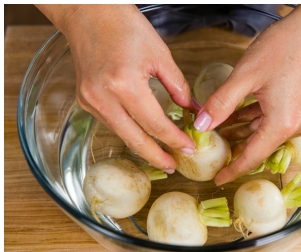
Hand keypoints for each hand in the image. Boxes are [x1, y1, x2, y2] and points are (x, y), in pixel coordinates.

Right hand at [37, 5, 193, 172]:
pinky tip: (142, 135)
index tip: (190, 147)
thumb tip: (194, 110)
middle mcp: (103, 97)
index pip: (155, 124)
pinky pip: (110, 122)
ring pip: (120, 132)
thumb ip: (178, 86)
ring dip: (142, 145)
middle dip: (156, 155)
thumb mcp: (160, 55)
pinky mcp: (84, 99)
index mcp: (125, 85)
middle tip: (174, 166)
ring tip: (162, 154)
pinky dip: (127, 130)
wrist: (88, 14)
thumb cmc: (125, 27)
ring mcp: (89, 100)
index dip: (174, 139)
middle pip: (134, 138)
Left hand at [196, 5, 300, 184]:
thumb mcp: (246, 75)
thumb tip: (200, 126)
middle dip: (235, 148)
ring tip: (218, 131)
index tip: (217, 180)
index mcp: (282, 124)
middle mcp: (297, 126)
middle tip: (210, 150)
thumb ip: (221, 103)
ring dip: (245, 132)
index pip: (252, 157)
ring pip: (268, 132)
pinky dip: (258, 120)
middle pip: (260, 146)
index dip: (232, 170)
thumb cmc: (286, 47)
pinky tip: (239, 114)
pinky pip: (277, 120)